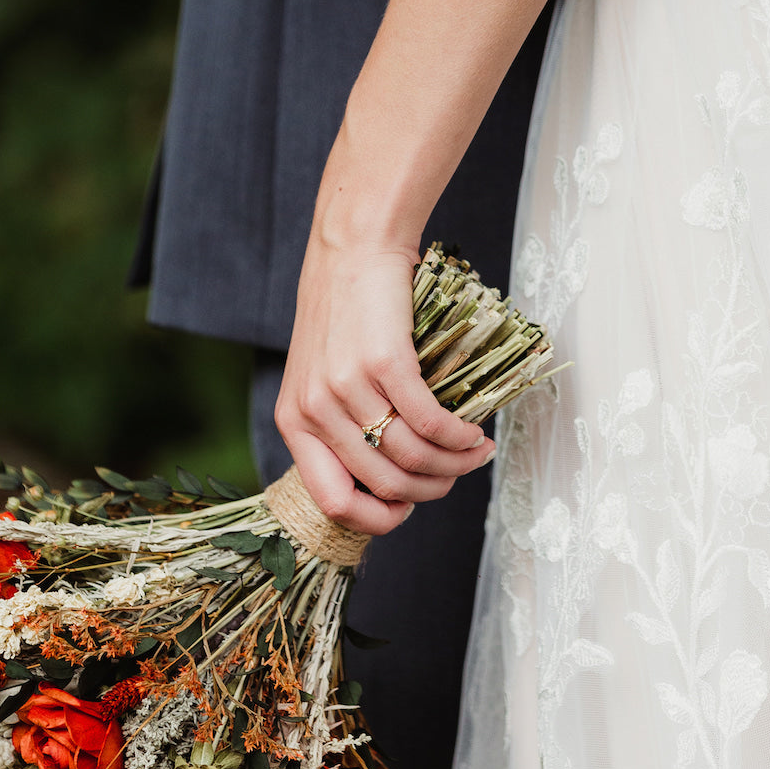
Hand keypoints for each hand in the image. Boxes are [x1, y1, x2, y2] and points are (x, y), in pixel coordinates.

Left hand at [275, 237, 495, 535]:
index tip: (408, 509)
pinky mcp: (382, 362)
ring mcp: (346, 387)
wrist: (352, 249)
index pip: (333, 502)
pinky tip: (473, 433)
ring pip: (411, 455)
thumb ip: (342, 428)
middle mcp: (314, 411)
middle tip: (456, 475)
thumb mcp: (322, 379)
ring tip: (476, 453)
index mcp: (293, 423)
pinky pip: (429, 421)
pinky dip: (459, 436)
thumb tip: (392, 481)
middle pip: (383, 483)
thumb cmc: (344, 316)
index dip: (376, 520)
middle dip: (430, 490)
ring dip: (454, 464)